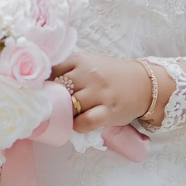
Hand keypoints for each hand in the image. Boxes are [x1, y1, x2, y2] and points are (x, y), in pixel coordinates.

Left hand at [51, 51, 171, 131]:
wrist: (143, 83)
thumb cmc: (111, 76)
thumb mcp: (89, 64)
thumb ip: (68, 70)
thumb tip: (42, 85)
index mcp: (80, 60)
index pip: (51, 73)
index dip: (48, 86)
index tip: (48, 93)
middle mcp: (88, 74)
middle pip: (59, 91)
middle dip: (57, 101)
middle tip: (58, 107)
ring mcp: (98, 93)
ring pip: (69, 107)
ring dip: (67, 114)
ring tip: (71, 115)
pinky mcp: (108, 111)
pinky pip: (84, 122)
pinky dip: (78, 126)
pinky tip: (79, 123)